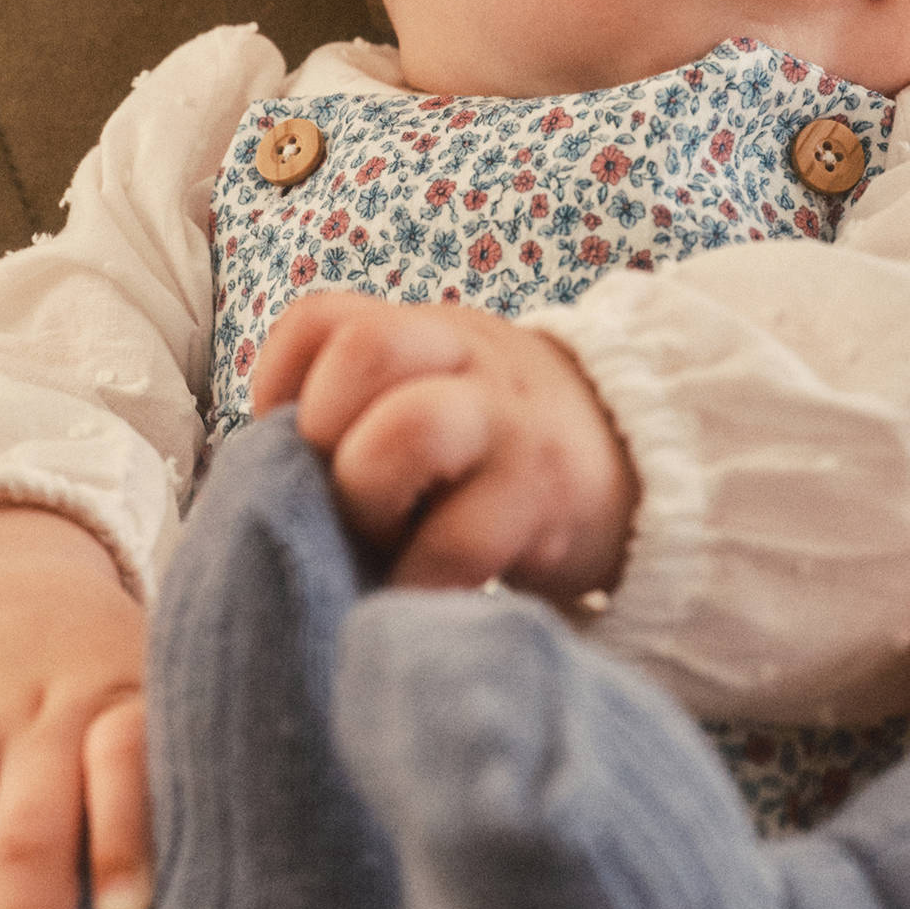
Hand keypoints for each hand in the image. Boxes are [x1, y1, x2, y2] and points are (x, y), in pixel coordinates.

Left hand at [249, 289, 638, 602]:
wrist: (642, 456)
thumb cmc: (500, 439)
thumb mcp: (442, 389)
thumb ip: (366, 410)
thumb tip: (267, 488)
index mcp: (426, 332)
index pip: (327, 317)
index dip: (279, 378)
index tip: (282, 440)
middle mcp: (467, 359)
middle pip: (366, 349)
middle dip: (323, 432)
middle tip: (333, 493)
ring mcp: (508, 421)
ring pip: (410, 426)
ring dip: (367, 497)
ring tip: (376, 540)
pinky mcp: (543, 495)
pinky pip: (459, 539)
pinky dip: (416, 578)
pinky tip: (414, 592)